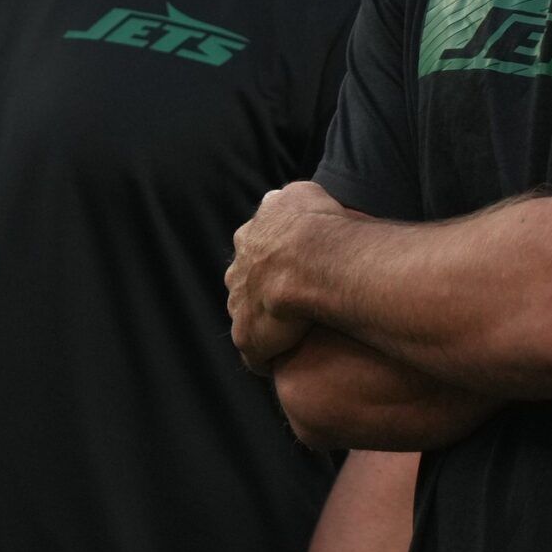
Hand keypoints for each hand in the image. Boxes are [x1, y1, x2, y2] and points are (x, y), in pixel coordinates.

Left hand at [226, 182, 345, 373]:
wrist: (310, 259)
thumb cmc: (313, 224)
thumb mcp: (302, 192)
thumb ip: (290, 198)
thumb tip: (288, 199)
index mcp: (249, 236)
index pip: (255, 246)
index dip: (274, 254)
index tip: (294, 262)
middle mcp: (237, 270)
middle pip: (245, 282)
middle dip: (262, 288)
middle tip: (294, 297)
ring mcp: (239, 305)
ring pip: (249, 316)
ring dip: (267, 322)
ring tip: (295, 331)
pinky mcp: (247, 337)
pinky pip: (256, 352)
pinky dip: (269, 355)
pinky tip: (288, 359)